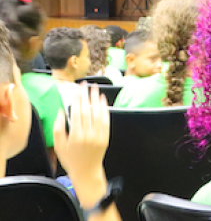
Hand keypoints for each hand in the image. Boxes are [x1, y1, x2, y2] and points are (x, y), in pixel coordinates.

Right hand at [53, 83, 110, 207]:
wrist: (86, 171)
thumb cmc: (70, 159)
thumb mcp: (59, 145)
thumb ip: (58, 128)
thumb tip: (61, 110)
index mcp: (75, 137)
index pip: (77, 113)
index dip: (77, 100)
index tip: (77, 90)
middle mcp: (89, 135)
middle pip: (88, 111)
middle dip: (86, 96)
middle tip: (86, 85)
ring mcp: (99, 136)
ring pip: (98, 114)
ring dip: (96, 100)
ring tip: (95, 88)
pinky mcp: (106, 137)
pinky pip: (106, 121)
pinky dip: (104, 109)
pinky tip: (102, 101)